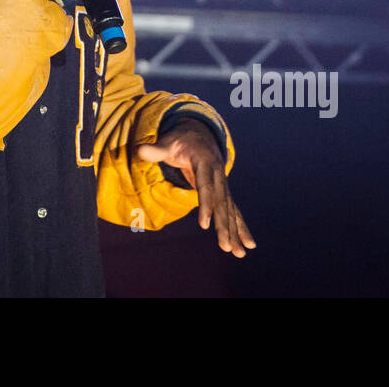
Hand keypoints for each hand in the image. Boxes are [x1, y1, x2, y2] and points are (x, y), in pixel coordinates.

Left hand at [137, 123, 255, 257]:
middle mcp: (218, 175)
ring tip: (239, 254)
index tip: (204, 225)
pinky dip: (240, 228)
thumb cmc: (179, 141)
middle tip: (225, 247)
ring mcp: (223, 184)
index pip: (205, 187)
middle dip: (223, 226)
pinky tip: (247, 245)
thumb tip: (141, 150)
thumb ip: (156, 149)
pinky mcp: (223, 192)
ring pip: (230, 211)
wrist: (199, 135)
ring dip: (235, 232)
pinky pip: (233, 212)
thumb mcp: (168, 143)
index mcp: (205, 162)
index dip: (205, 205)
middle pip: (221, 203)